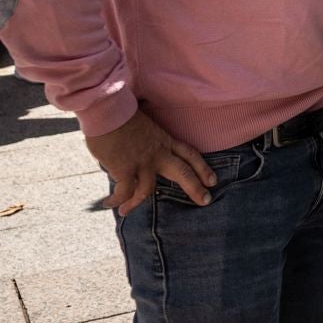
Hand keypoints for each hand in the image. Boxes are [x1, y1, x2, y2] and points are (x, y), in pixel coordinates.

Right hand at [87, 109, 214, 215]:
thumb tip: (137, 155)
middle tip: (206, 201)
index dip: (203, 168)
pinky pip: (124, 191)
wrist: (109, 111)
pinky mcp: (125, 169)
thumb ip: (146, 143)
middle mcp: (158, 153)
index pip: (190, 154)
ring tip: (125, 211)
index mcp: (164, 141)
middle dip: (195, 188)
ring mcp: (143, 162)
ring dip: (135, 203)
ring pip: (148, 190)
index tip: (213, 180)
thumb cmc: (122, 116)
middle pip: (183, 172)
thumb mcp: (144, 128)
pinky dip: (116, 200)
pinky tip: (109, 203)